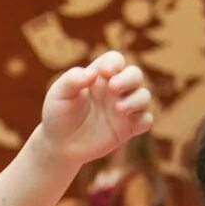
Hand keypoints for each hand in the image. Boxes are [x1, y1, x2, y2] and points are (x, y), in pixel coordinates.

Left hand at [38, 52, 152, 165]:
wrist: (59, 145)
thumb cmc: (58, 115)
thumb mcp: (59, 94)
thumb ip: (72, 80)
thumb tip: (92, 74)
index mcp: (99, 77)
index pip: (115, 60)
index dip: (114, 63)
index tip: (104, 73)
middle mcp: (114, 90)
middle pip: (135, 74)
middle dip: (129, 78)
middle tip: (114, 87)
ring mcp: (123, 108)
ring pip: (144, 96)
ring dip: (136, 99)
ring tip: (119, 108)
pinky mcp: (128, 128)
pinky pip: (146, 120)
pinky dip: (144, 120)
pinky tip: (131, 122)